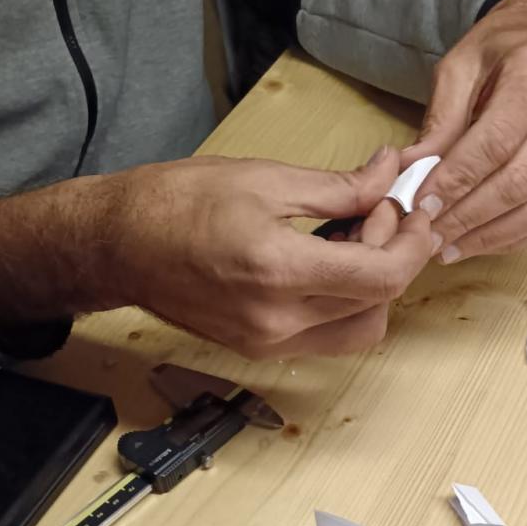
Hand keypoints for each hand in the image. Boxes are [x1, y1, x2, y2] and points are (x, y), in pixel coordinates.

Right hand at [0, 148, 435, 359]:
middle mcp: (278, 322)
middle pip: (379, 303)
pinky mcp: (260, 349)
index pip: (384, 276)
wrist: (114, 246)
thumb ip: (339, 187)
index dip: (412, 241)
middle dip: (395, 253)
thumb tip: (390, 176)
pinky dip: (345, 301)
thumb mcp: (264, 178)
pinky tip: (328, 260)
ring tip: (352, 236)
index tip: (412, 207)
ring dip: (374, 285)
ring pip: (361, 328)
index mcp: (279, 272)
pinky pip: (328, 335)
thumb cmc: (174, 203)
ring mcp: (269, 343)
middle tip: (381, 209)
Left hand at [402, 0, 526, 262]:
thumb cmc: (502, 50)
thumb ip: (440, 120)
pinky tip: (483, 242)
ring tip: (451, 248)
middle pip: (521, 181)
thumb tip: (410, 172)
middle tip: (430, 236)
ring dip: (493, 236)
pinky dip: (519, 237)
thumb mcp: (459, 67)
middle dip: (470, 216)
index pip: (497, 141)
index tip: (421, 204)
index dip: (457, 179)